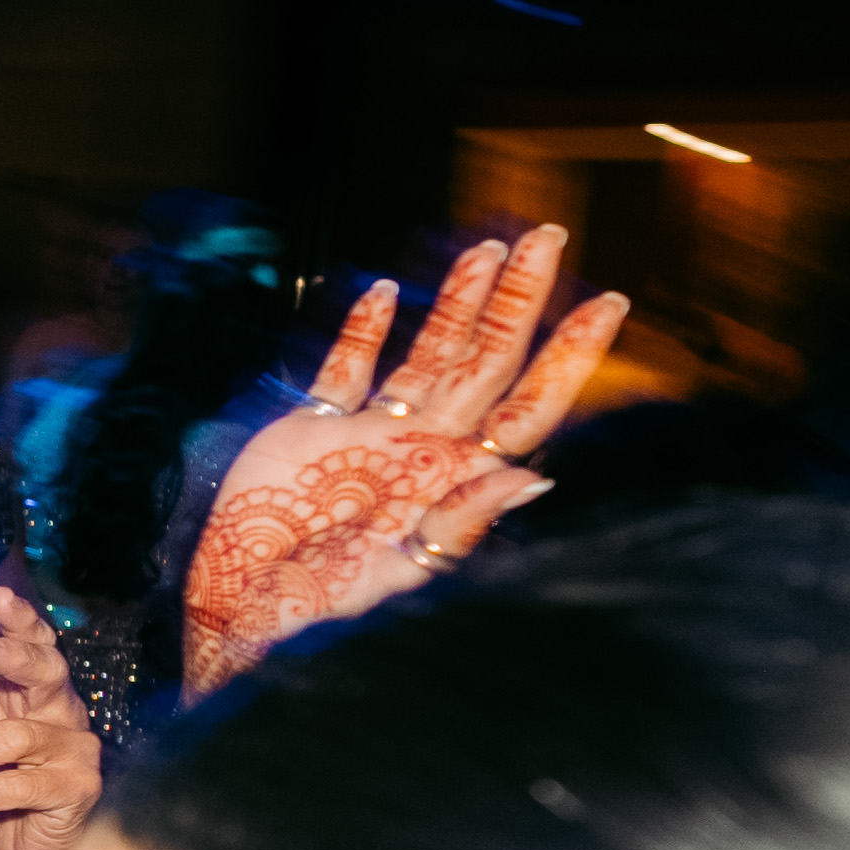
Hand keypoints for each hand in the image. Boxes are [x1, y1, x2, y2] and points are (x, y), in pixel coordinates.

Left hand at [0, 582, 100, 849]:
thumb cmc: (1, 792)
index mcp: (35, 693)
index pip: (34, 645)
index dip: (20, 621)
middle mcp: (61, 712)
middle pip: (47, 670)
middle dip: (13, 655)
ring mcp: (75, 749)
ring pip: (15, 738)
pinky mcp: (77, 787)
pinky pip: (21, 786)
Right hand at [182, 228, 626, 691]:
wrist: (241, 613)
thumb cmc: (322, 613)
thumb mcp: (401, 574)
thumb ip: (462, 523)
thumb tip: (536, 478)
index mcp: (455, 481)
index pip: (530, 406)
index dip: (569, 354)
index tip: (609, 302)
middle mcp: (424, 449)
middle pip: (487, 361)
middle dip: (520, 299)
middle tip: (549, 237)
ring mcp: (370, 434)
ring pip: (427, 352)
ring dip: (457, 300)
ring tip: (488, 248)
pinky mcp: (311, 429)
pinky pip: (345, 370)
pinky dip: (362, 331)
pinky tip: (385, 292)